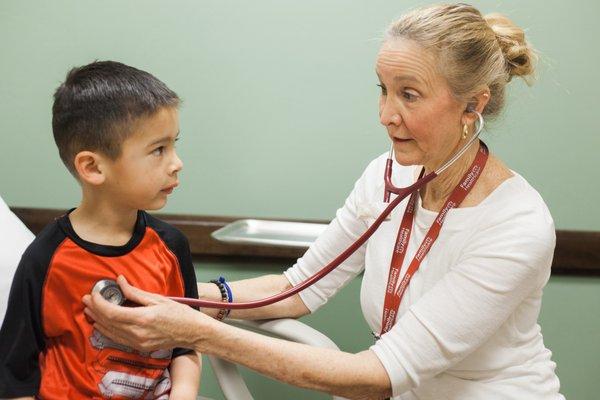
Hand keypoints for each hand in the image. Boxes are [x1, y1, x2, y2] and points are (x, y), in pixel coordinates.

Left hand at [83, 275, 212, 351]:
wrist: (192, 332)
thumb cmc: (179, 314)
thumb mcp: (158, 299)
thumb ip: (135, 292)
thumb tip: (120, 281)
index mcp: (142, 319)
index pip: (112, 313)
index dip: (99, 303)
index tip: (94, 293)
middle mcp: (137, 334)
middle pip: (108, 323)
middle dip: (95, 310)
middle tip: (86, 299)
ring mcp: (138, 343)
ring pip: (110, 333)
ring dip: (98, 321)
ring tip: (89, 310)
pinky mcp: (140, 347)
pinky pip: (118, 338)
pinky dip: (107, 330)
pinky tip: (102, 323)